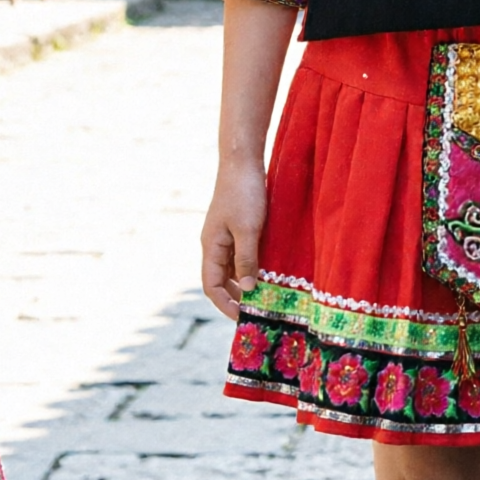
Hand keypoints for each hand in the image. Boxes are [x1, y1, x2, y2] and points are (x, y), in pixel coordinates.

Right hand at [201, 156, 267, 317]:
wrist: (243, 161)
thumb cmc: (244, 194)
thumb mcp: (248, 229)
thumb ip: (247, 259)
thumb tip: (247, 289)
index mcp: (211, 247)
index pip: (210, 286)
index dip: (224, 304)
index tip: (242, 317)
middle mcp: (215, 244)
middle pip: (221, 280)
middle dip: (236, 298)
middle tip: (258, 312)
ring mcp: (226, 236)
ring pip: (233, 268)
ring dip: (246, 283)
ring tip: (266, 296)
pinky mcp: (238, 228)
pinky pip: (242, 255)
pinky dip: (253, 267)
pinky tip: (269, 272)